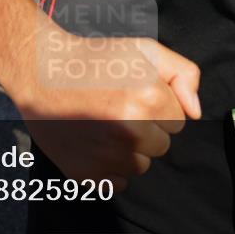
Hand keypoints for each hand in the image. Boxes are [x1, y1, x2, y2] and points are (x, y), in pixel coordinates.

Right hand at [7, 28, 201, 190]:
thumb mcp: (144, 50)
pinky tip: (93, 144)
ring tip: (104, 125)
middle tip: (117, 109)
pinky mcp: (87, 174)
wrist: (40, 72)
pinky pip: (118, 184)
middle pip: (161, 146)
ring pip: (140, 166)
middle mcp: (131, 132)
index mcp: (149, 100)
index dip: (159, 107)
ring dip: (129, 151)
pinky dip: (109, 169)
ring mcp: (107, 156)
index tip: (135, 95)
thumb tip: (195, 112)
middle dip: (146, 130)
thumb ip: (182, 74)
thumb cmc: (94, 58)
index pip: (178, 122)